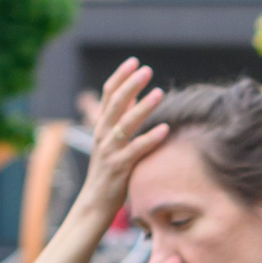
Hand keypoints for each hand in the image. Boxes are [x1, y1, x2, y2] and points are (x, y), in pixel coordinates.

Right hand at [78, 58, 171, 228]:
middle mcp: (103, 134)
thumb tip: (136, 94)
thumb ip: (123, 117)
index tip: (135, 61)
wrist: (95, 201)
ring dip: (143, 108)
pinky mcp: (120, 167)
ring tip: (160, 93)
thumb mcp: (113, 140)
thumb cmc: (109, 169)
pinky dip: (150, 139)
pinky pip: (136, 151)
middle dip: (130, 84)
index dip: (121, 77)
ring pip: (126, 124)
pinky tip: (165, 129)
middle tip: (146, 69)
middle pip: (115, 103)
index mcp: (102, 125)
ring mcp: (110, 150)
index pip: (109, 94)